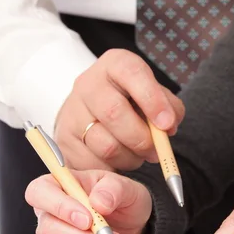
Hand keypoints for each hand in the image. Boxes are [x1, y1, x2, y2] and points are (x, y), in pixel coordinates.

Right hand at [25, 169, 152, 233]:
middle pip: (48, 230)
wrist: (130, 219)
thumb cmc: (118, 198)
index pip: (39, 192)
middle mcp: (49, 214)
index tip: (87, 219)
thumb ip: (113, 189)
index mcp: (56, 186)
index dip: (59, 207)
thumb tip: (99, 203)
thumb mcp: (123, 186)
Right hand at [53, 49, 184, 171]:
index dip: (152, 100)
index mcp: (115, 64)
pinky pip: (94, 163)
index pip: (132, 74)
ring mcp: (72, 112)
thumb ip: (169, 108)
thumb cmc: (130, 103)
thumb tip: (168, 128)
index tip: (167, 124)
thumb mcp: (153, 96)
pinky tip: (118, 161)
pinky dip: (113, 168)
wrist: (91, 113)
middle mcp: (88, 84)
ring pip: (106, 145)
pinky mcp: (64, 140)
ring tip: (136, 156)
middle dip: (142, 139)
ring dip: (130, 158)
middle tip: (155, 152)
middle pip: (115, 113)